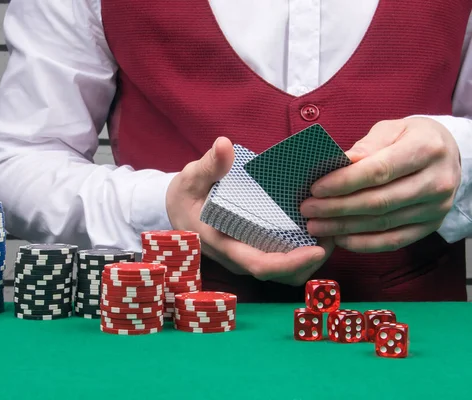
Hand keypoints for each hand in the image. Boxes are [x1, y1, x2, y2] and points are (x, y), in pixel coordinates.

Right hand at [166, 137, 333, 285]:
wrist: (176, 211)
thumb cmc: (185, 195)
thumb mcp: (191, 178)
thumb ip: (209, 164)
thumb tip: (224, 145)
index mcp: (223, 244)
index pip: (259, 265)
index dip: (290, 263)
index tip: (317, 251)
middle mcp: (237, 258)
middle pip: (280, 274)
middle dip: (310, 261)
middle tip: (334, 233)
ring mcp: (246, 258)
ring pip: (284, 273)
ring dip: (309, 259)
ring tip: (330, 232)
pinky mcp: (253, 252)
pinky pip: (281, 262)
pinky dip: (301, 252)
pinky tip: (313, 231)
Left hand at [301, 118, 460, 252]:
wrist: (448, 154)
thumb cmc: (411, 138)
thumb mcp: (391, 129)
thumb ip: (367, 146)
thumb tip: (342, 162)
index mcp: (426, 149)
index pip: (379, 171)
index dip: (343, 182)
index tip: (316, 188)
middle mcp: (437, 182)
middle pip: (378, 201)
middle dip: (337, 208)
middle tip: (308, 209)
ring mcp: (436, 208)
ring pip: (382, 224)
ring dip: (344, 227)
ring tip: (315, 225)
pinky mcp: (430, 227)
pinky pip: (393, 241)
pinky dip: (363, 243)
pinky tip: (339, 238)